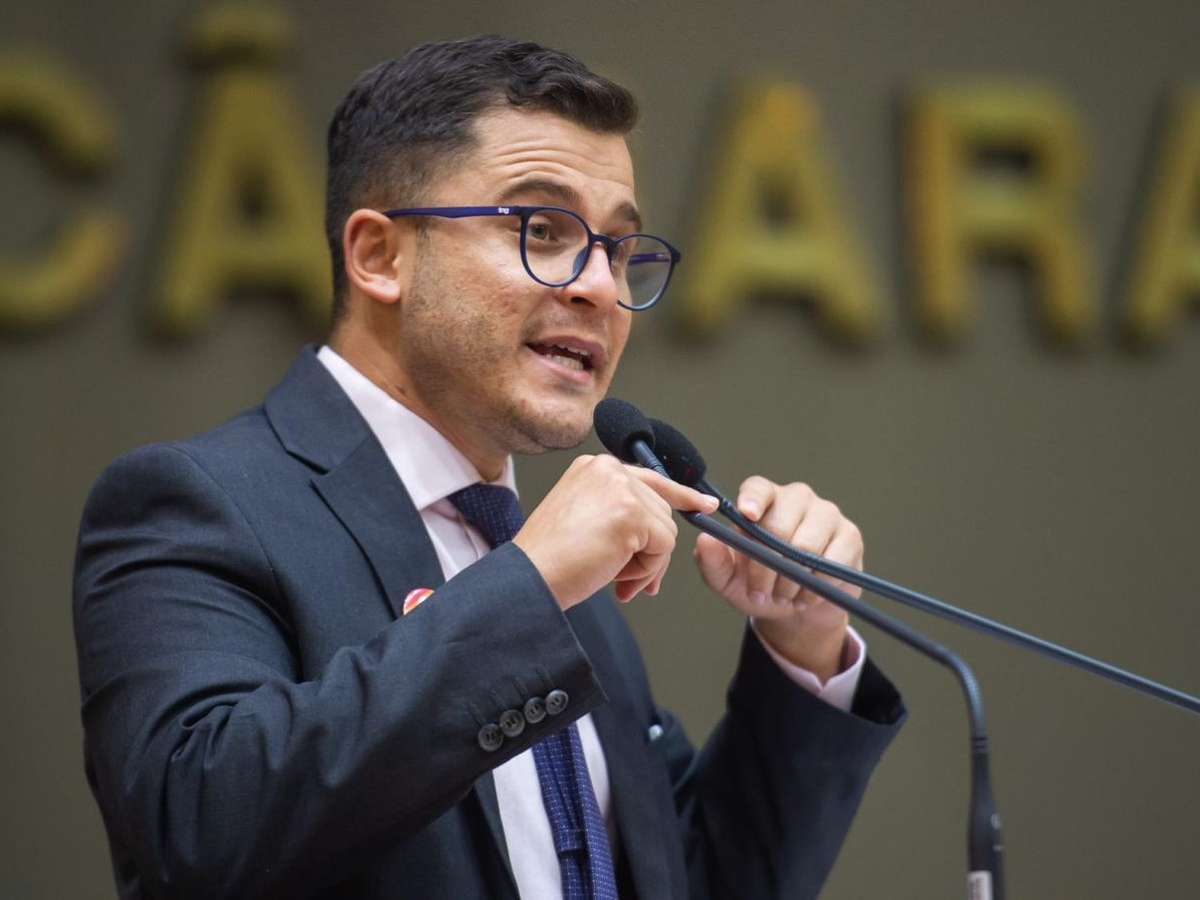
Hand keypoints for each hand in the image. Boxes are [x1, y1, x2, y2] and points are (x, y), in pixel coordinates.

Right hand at [514, 455, 718, 609]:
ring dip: (645, 564)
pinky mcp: (631, 514)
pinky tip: (615, 574)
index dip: (680, 496)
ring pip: (665, 532)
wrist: (528, 578)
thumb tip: (661, 534)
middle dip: (650, 551)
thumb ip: (622, 514)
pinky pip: (663, 548)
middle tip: (626, 580)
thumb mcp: (586, 521)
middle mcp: (608, 470)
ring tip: (610, 574)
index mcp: (594, 468)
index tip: (704, 505)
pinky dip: (645, 570)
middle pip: (661, 511)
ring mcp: (621, 489)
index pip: (650, 478)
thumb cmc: (549, 560)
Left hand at [693, 477, 861, 681]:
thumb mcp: (727, 580)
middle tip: (760, 592)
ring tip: (782, 595)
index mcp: (763, 499)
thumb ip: (712, 561)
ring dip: (789, 581)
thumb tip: (705, 539)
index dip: (753, 500)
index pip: (758, 488)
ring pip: (806, 547)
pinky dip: (815, 587)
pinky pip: (832, 563)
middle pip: (779, 525)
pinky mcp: (849, 535)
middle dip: (766, 567)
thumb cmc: (758, 585)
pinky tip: (806, 596)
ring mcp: (826, 514)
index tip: (747, 516)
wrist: (795, 607)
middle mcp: (796, 498)